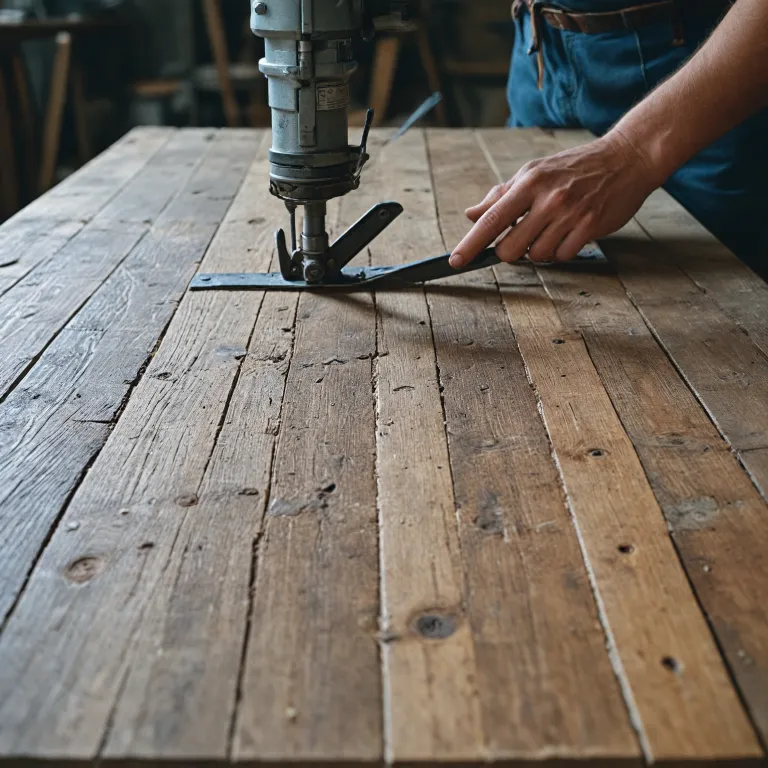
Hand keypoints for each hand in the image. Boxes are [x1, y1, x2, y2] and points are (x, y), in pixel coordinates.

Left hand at [449, 131, 663, 268]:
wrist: (626, 158)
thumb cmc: (574, 167)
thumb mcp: (534, 172)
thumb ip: (501, 195)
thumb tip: (471, 214)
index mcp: (528, 182)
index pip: (491, 220)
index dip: (470, 244)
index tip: (456, 261)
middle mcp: (547, 198)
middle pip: (510, 249)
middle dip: (511, 252)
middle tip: (523, 238)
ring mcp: (570, 213)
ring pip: (537, 256)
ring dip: (540, 250)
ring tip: (552, 230)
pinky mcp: (590, 226)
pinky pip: (563, 256)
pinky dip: (562, 251)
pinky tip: (570, 233)